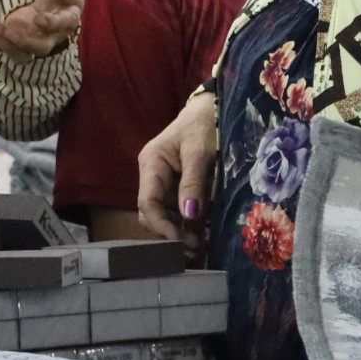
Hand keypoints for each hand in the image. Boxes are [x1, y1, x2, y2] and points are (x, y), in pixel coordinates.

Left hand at [0, 0, 82, 60]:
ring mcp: (30, 42)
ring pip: (19, 54)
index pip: (60, 26)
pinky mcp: (14, 41)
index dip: (50, 24)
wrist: (55, 10)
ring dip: (5, 45)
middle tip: (9, 31)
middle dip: (23, 42)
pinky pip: (1, 47)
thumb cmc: (64, 0)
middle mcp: (49, 38)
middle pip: (38, 48)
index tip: (38, 18)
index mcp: (66, 23)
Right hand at [137, 92, 218, 245]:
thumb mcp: (200, 150)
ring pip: (162, 216)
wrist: (213, 109)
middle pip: (150, 213)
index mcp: (151, 163)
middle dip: (168, 234)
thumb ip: (193, 181)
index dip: (161, 225)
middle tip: (193, 250)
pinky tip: (199, 237)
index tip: (179, 242)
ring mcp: (163, 182)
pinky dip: (184, 226)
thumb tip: (189, 215)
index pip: (147, 202)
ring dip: (176, 233)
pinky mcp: (176, 187)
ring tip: (198, 248)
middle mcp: (152, 175)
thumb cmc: (205, 124)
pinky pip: (174, 212)